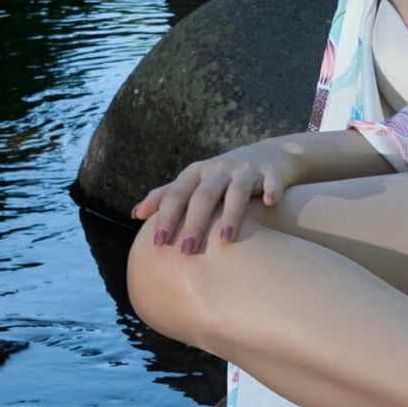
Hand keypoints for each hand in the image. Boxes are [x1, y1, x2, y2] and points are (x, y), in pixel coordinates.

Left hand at [130, 138, 302, 251]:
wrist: (270, 155)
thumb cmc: (224, 175)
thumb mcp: (195, 180)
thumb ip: (167, 195)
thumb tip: (136, 214)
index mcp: (197, 173)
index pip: (176, 195)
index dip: (166, 217)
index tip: (157, 244)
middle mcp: (219, 169)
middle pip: (203, 196)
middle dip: (193, 224)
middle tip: (185, 252)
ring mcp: (245, 170)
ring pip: (236, 191)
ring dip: (231, 214)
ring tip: (225, 239)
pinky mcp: (271, 173)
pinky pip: (271, 182)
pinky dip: (271, 191)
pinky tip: (270, 203)